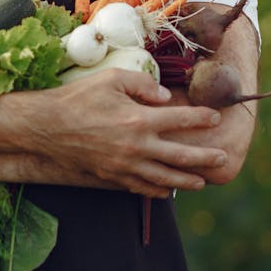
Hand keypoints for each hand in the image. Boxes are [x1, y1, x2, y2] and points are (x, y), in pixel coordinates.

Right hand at [23, 69, 226, 194]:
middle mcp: (137, 147)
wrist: (47, 127)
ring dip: (187, 181)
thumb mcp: (112, 79)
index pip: (181, 119)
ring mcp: (125, 166)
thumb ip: (143, 84)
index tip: (215, 118)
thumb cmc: (78, 98)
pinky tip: (168, 191)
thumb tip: (165, 98)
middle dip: (205, 159)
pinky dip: (158, 191)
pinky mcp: (112, 178)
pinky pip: (142, 188)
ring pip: (165, 179)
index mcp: (140, 119)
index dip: (202, 119)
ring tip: (202, 182)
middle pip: (181, 156)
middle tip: (223, 159)